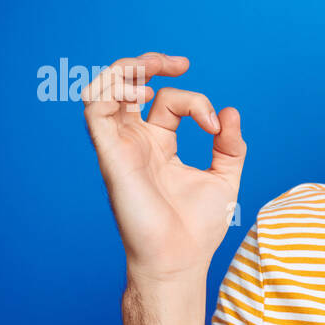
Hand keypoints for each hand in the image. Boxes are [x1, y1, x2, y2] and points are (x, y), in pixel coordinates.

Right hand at [82, 52, 245, 280]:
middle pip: (128, 85)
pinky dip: (113, 90)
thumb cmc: (198, 228)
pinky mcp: (111, 156)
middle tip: (179, 63)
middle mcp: (136, 142)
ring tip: (155, 68)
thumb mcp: (225, 178)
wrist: (180, 261)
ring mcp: (121, 147)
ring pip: (104, 90)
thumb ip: (230, 145)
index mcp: (160, 144)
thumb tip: (230, 112)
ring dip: (127, 69)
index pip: (169, 102)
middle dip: (150, 63)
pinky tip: (143, 94)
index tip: (216, 127)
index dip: (196, 102)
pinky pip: (95, 110)